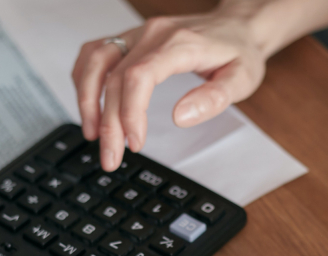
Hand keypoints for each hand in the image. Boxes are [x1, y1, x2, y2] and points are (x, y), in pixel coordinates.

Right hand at [72, 2, 271, 170]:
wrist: (237, 26)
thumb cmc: (239, 52)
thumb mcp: (242, 79)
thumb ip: (213, 98)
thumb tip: (181, 118)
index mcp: (180, 43)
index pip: (139, 76)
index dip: (129, 112)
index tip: (134, 143)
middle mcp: (153, 34)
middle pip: (114, 76)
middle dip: (107, 122)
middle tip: (110, 156)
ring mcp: (138, 34)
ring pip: (95, 61)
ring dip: (86, 99)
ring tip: (92, 133)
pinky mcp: (130, 39)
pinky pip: (95, 52)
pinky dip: (84, 79)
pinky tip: (88, 104)